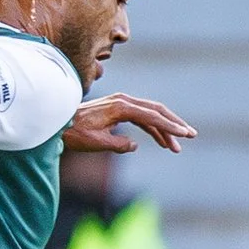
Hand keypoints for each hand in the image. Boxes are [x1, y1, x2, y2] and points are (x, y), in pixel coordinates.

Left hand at [63, 93, 195, 153]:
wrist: (57, 122)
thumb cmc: (74, 133)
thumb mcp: (96, 142)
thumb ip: (118, 144)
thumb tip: (134, 145)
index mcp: (121, 107)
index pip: (152, 116)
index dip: (171, 127)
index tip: (185, 135)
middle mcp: (124, 101)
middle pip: (157, 110)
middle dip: (174, 124)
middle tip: (191, 135)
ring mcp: (122, 104)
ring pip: (151, 115)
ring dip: (165, 130)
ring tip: (176, 147)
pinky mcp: (119, 110)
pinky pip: (142, 118)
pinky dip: (153, 129)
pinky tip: (161, 141)